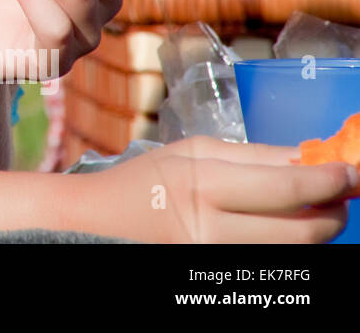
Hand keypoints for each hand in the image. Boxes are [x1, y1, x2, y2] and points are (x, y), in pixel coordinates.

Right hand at [90, 136, 358, 241]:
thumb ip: (251, 155)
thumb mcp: (191, 152)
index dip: (331, 180)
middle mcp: (213, 229)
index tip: (351, 171)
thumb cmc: (143, 181)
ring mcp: (216, 260)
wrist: (96, 224)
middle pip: (302, 230)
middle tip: (341, 194)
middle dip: (334, 212)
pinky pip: (271, 265)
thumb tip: (310, 156)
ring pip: (293, 253)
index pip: (288, 186)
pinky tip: (284, 228)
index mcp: (204, 185)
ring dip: (316, 231)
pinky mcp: (218, 278)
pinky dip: (288, 246)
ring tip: (315, 211)